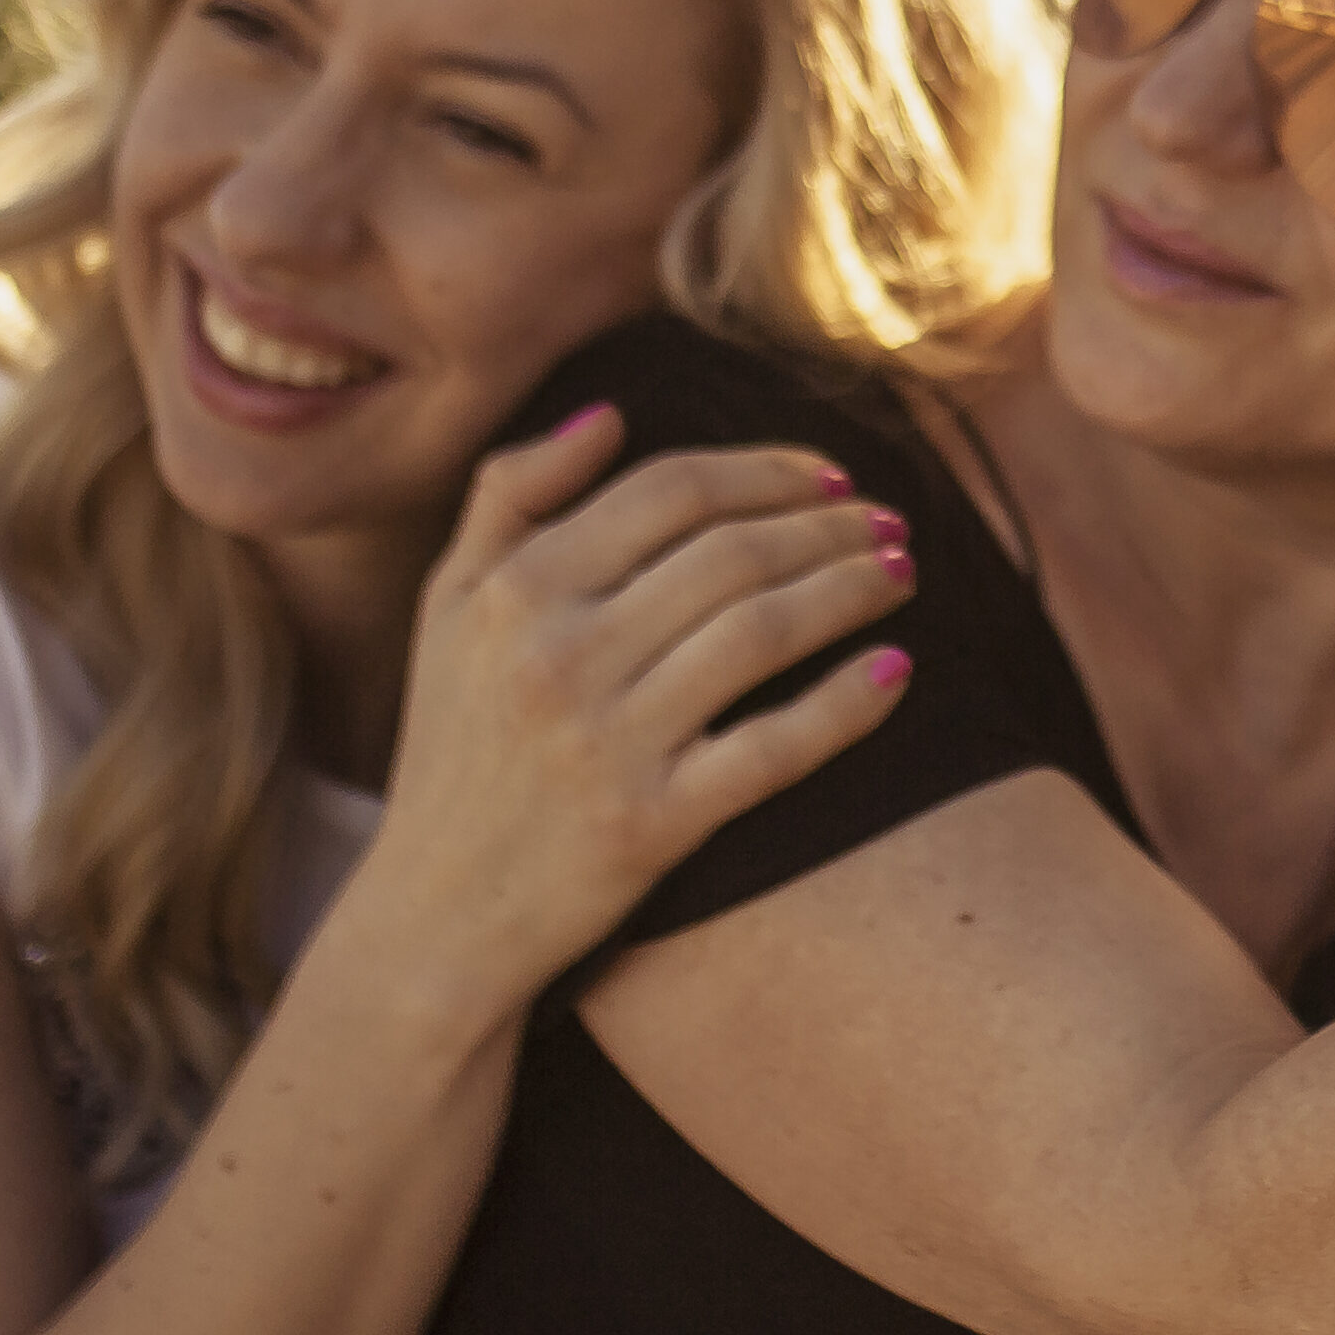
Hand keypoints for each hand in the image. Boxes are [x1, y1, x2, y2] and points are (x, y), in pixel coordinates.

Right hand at [340, 403, 921, 1013]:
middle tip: (892, 521)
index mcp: (513, 592)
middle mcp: (556, 657)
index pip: (672, 491)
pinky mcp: (648, 826)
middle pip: (731, 553)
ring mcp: (605, 743)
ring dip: (852, 590)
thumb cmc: (454, 753)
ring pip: (762, 632)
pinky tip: (897, 669)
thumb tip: (610, 413)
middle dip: (829, 525)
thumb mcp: (446, 611)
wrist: (431, 922)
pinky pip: (772, 748)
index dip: (767, 470)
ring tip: (903, 571)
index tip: (831, 476)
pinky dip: (845, 704)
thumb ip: (509, 497)